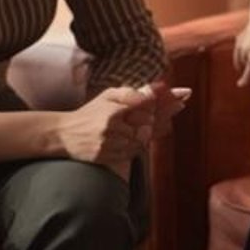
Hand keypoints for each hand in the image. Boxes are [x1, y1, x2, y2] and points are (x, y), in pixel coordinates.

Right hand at [56, 84, 183, 171]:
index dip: (167, 101)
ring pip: (141, 141)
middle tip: (174, 108)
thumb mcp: (107, 96)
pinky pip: (131, 154)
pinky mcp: (105, 156)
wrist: (63, 134)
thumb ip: (129, 93)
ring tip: (134, 128)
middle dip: (157, 119)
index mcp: (113, 108)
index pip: (147, 105)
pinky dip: (135, 147)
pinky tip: (130, 140)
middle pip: (148, 124)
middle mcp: (111, 125)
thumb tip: (152, 93)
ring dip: (143, 135)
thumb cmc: (90, 113)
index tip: (185, 96)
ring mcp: (109, 142)